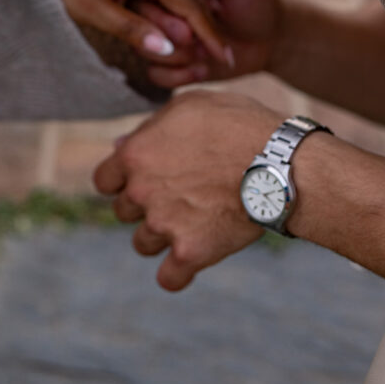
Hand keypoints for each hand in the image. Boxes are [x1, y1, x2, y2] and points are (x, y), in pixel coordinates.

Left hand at [58, 0, 232, 71]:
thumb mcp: (89, 7)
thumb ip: (128, 28)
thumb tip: (165, 49)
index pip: (187, 3)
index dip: (208, 32)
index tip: (225, 56)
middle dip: (206, 31)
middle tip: (221, 60)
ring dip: (192, 24)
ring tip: (206, 51)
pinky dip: (176, 12)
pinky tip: (182, 32)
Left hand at [93, 89, 280, 289]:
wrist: (280, 162)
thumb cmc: (238, 124)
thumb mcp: (190, 105)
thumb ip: (151, 126)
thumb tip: (120, 145)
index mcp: (135, 155)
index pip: (104, 180)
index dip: (122, 180)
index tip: (142, 179)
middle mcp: (141, 191)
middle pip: (123, 212)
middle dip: (144, 206)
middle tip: (176, 197)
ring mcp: (163, 224)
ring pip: (143, 244)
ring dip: (160, 237)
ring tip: (190, 223)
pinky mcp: (190, 252)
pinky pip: (169, 278)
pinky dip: (177, 273)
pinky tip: (188, 262)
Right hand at [136, 0, 286, 88]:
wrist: (272, 37)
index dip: (166, 8)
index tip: (197, 16)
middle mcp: (162, 9)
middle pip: (138, 23)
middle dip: (169, 35)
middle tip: (195, 39)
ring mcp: (165, 37)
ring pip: (144, 51)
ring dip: (175, 57)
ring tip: (204, 54)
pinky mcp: (172, 63)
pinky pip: (156, 75)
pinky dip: (178, 76)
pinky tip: (203, 70)